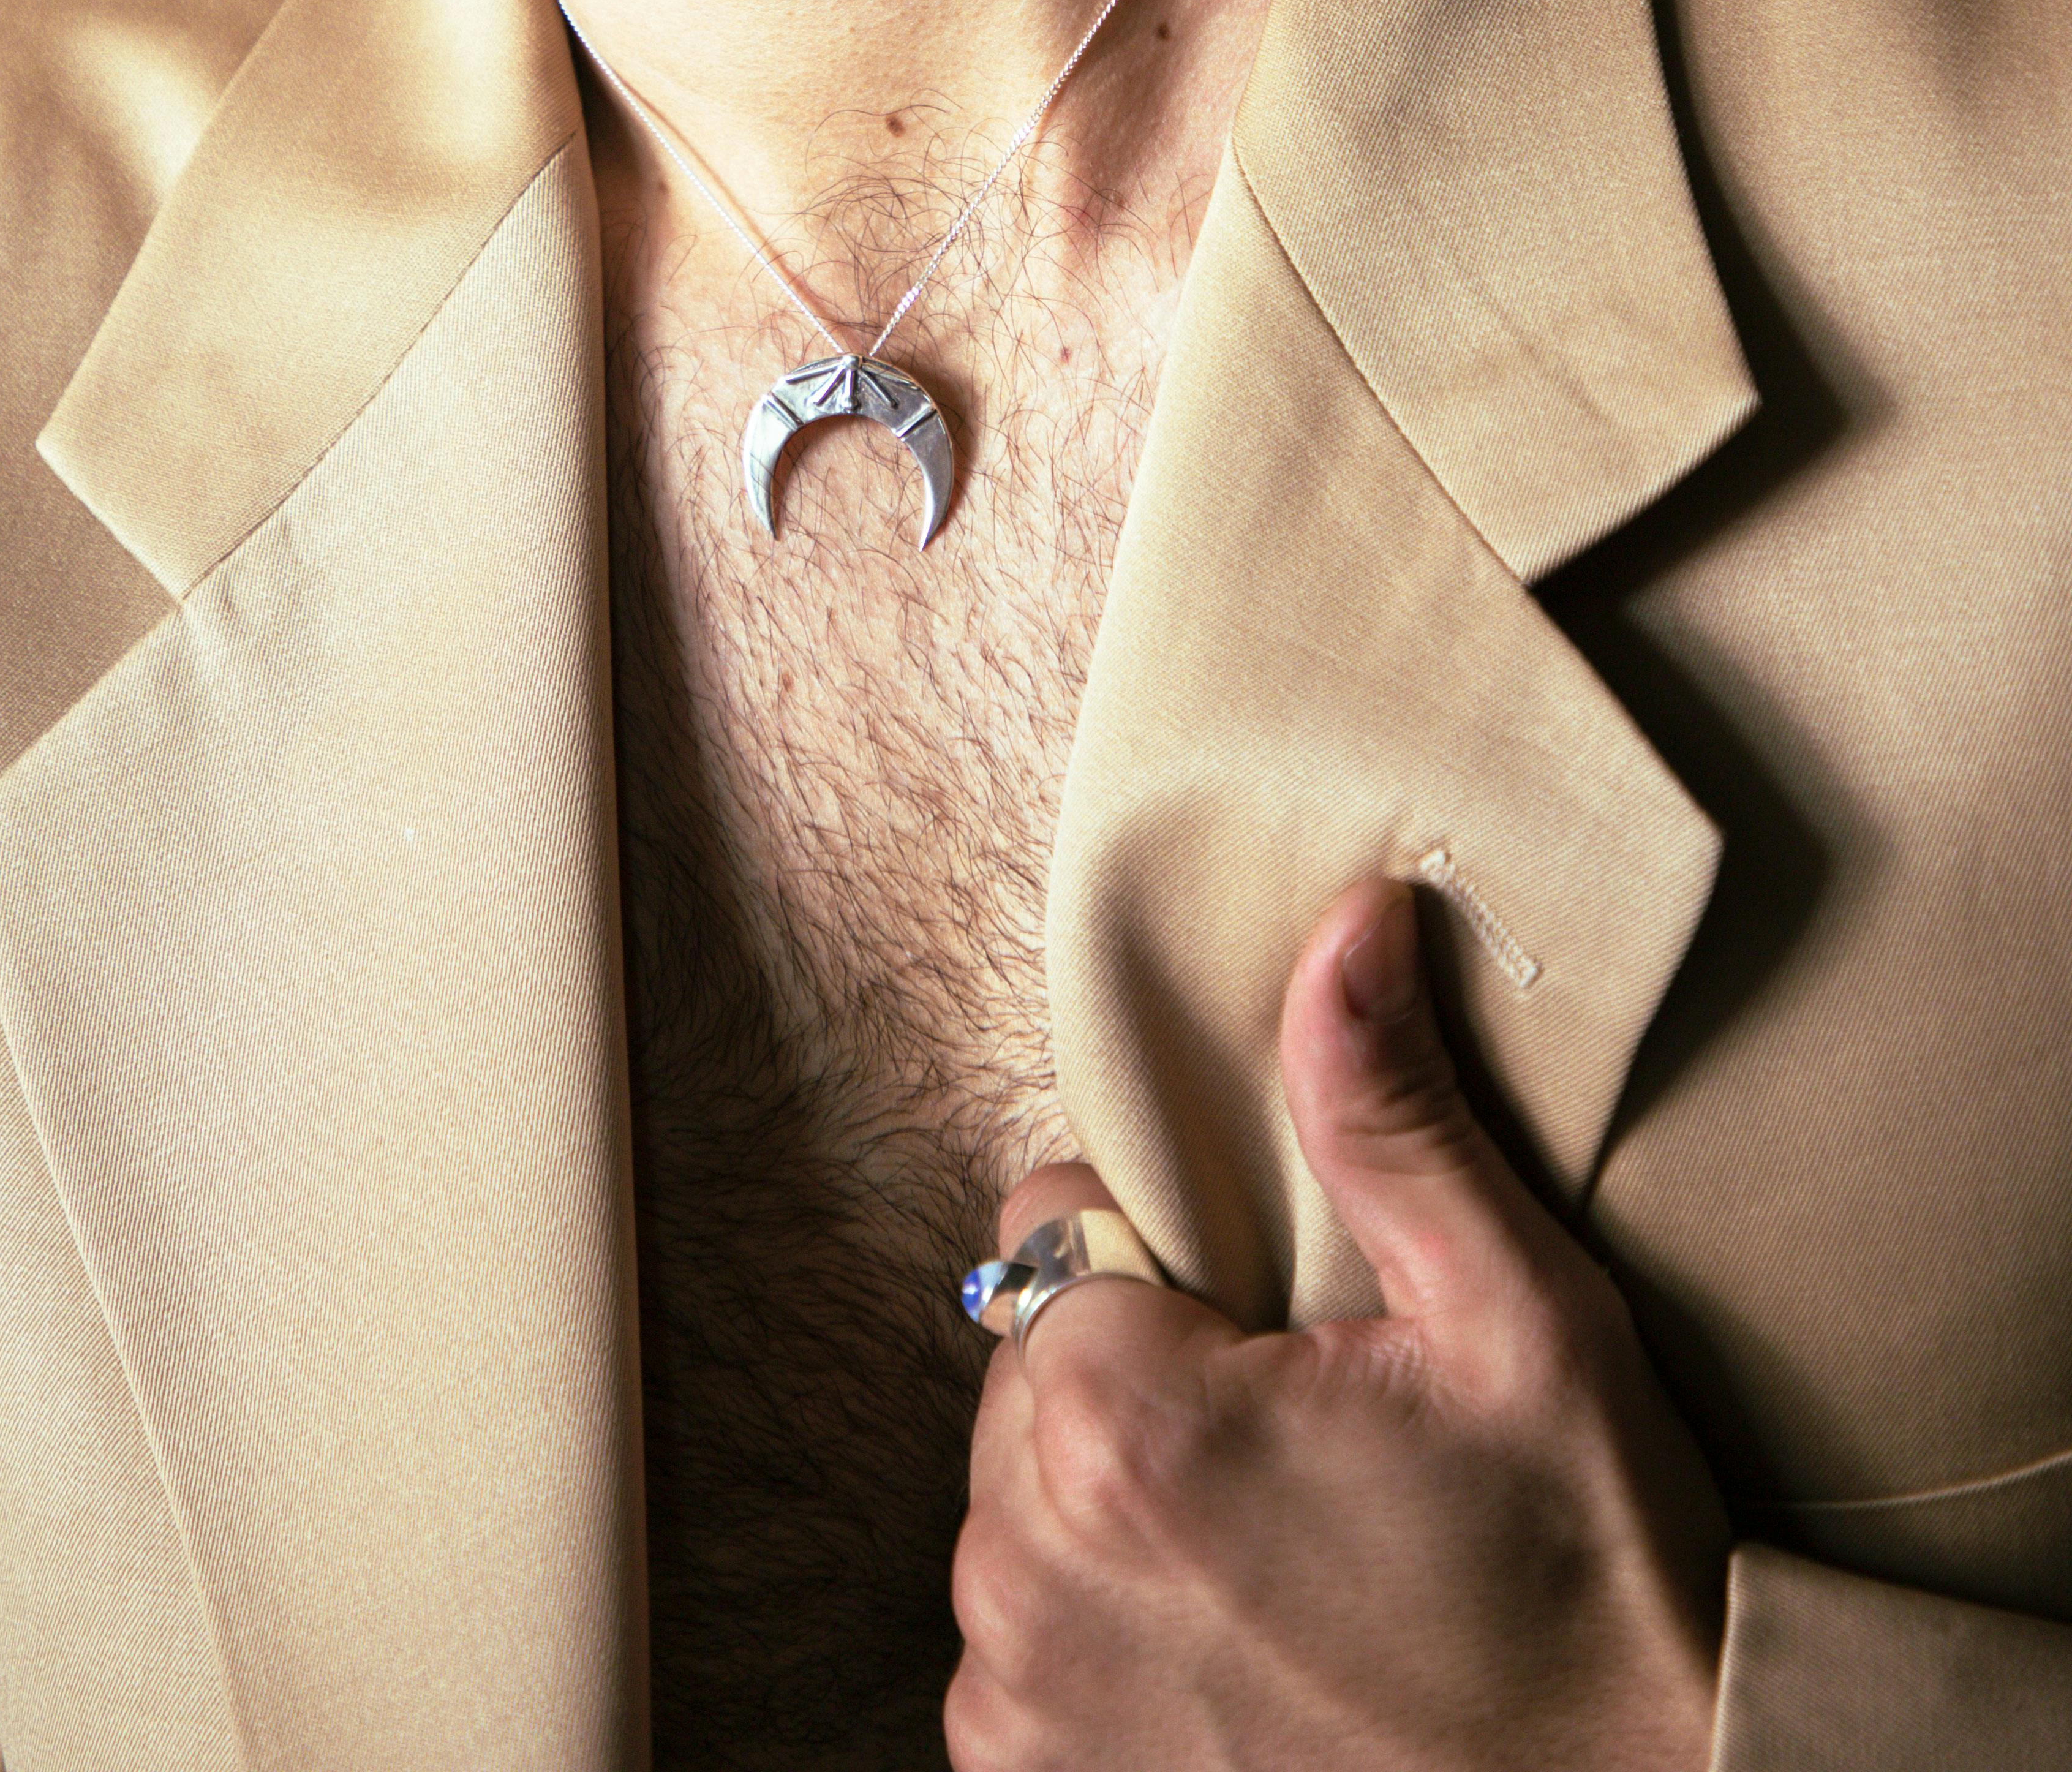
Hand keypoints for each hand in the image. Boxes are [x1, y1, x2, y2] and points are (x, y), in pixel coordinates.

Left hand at [947, 878, 1729, 1769]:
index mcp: (1119, 1422)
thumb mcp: (1517, 1319)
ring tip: (1285, 1551)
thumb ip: (1390, 1114)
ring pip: (1024, 1503)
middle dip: (1142, 1372)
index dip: (1162, 1244)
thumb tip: (1351, 917)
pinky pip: (1025, 1644)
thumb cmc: (1589, 1586)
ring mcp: (1021, 1697)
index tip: (1268, 1313)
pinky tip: (1241, 1650)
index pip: (1050, 1221)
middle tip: (1300, 1436)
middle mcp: (1027, 1566)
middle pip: (1033, 1364)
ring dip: (1119, 1508)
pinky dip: (1110, 1634)